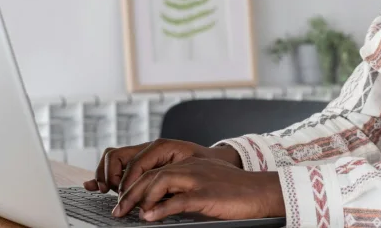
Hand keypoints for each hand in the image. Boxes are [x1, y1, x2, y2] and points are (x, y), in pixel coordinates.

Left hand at [114, 157, 283, 219]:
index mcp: (188, 163)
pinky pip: (178, 200)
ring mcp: (198, 179)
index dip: (133, 184)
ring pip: (159, 182)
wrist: (262, 191)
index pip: (152, 169)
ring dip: (140, 199)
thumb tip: (158, 206)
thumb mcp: (205, 182)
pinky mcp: (207, 195)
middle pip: (150, 175)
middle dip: (129, 193)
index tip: (122, 201)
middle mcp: (190, 167)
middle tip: (118, 210)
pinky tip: (150, 217)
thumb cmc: (235, 191)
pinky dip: (161, 209)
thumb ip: (182, 189)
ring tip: (131, 214)